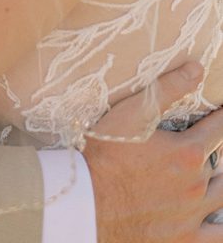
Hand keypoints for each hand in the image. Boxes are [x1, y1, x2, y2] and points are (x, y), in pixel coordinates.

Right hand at [86, 62, 222, 241]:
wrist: (86, 203)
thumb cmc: (104, 155)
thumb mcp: (130, 114)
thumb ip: (165, 89)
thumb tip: (197, 68)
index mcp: (188, 153)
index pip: (217, 129)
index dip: (222, 118)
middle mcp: (197, 184)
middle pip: (219, 167)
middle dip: (215, 156)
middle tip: (204, 150)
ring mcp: (193, 214)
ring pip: (222, 197)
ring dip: (220, 185)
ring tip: (213, 178)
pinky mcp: (185, 239)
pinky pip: (218, 237)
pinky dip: (221, 227)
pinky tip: (219, 219)